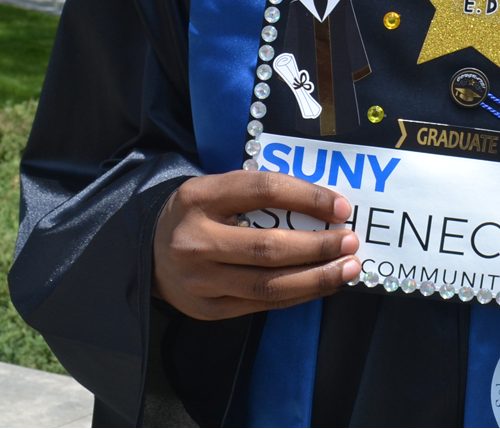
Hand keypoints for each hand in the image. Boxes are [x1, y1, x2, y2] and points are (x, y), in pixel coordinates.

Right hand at [153, 171, 360, 319]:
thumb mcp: (217, 189)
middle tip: (351, 241)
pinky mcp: (207, 309)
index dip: (307, 197)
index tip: (341, 207)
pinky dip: (298, 296)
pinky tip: (322, 285)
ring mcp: (199, 280)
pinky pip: (261, 305)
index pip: (262, 190)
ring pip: (268, 285)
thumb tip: (325, 208)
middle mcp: (196, 240)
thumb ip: (260, 194)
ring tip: (348, 269)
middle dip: (319, 246)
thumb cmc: (198, 213)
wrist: (147, 250)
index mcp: (200, 197)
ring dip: (317, 278)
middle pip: (269, 247)